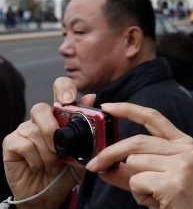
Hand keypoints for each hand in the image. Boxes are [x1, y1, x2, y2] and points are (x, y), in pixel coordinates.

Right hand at [2, 77, 93, 208]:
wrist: (51, 193)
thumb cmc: (68, 169)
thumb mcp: (85, 150)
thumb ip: (88, 126)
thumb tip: (91, 96)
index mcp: (61, 116)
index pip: (60, 89)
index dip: (63, 88)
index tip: (67, 100)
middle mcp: (41, 120)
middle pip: (40, 108)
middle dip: (52, 129)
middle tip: (61, 149)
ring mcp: (24, 130)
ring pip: (34, 130)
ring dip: (47, 152)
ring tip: (54, 165)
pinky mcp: (11, 143)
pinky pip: (24, 144)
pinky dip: (36, 159)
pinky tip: (40, 166)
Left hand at [85, 103, 192, 208]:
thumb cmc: (177, 201)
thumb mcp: (155, 180)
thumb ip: (130, 171)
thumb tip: (104, 166)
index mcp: (183, 143)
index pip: (154, 118)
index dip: (129, 109)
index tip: (108, 107)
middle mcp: (185, 149)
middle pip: (137, 142)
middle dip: (111, 154)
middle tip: (95, 166)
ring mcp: (182, 164)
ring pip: (134, 163)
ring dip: (134, 182)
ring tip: (152, 193)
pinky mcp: (173, 182)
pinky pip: (137, 181)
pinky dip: (139, 194)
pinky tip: (155, 200)